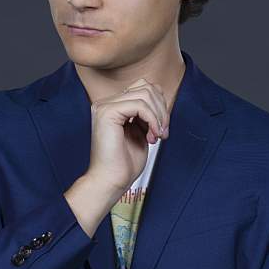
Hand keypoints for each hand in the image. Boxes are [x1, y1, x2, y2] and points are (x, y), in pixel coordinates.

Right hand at [88, 78, 169, 197]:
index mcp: (113, 107)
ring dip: (159, 116)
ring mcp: (105, 106)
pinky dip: (153, 120)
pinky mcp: (107, 112)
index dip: (159, 106)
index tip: (162, 129)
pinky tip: (151, 137)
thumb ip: (147, 115)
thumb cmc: (124, 164)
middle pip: (146, 87)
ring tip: (157, 136)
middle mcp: (106, 103)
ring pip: (145, 94)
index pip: (143, 88)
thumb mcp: (141, 132)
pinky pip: (140, 105)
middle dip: (162, 110)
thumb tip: (160, 99)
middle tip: (163, 133)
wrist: (110, 181)